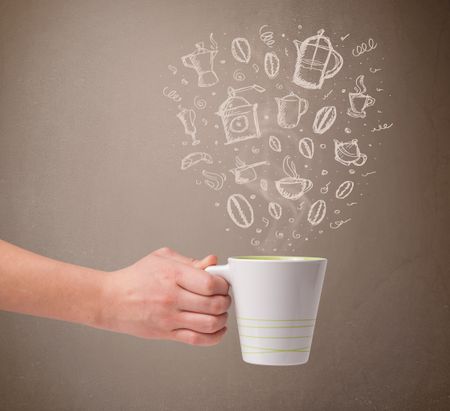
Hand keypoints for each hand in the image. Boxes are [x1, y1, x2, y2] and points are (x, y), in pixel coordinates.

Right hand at [100, 247, 230, 345]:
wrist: (111, 299)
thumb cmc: (136, 277)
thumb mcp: (162, 258)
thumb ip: (190, 261)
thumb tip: (212, 263)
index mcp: (173, 275)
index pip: (210, 284)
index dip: (223, 285)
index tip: (223, 284)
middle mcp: (172, 298)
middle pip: (214, 304)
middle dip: (226, 301)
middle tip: (224, 297)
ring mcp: (169, 318)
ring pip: (209, 324)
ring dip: (222, 318)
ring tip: (221, 312)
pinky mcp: (167, 333)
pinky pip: (197, 340)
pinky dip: (214, 337)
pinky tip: (218, 329)